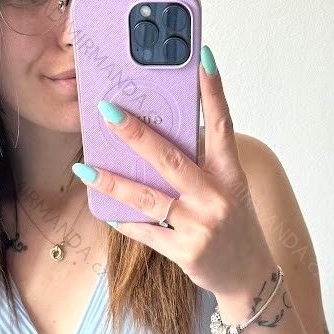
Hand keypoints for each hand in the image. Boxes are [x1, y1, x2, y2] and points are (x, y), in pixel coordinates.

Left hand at [72, 44, 274, 299]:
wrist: (249, 278)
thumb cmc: (233, 226)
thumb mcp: (228, 190)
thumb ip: (200, 166)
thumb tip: (154, 139)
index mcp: (230, 174)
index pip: (221, 124)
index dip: (213, 90)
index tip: (202, 56)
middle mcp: (216, 197)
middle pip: (170, 159)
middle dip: (136, 134)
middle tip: (108, 112)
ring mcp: (200, 226)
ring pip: (147, 198)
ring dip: (112, 182)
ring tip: (85, 168)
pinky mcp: (185, 252)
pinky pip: (144, 231)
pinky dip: (122, 220)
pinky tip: (103, 209)